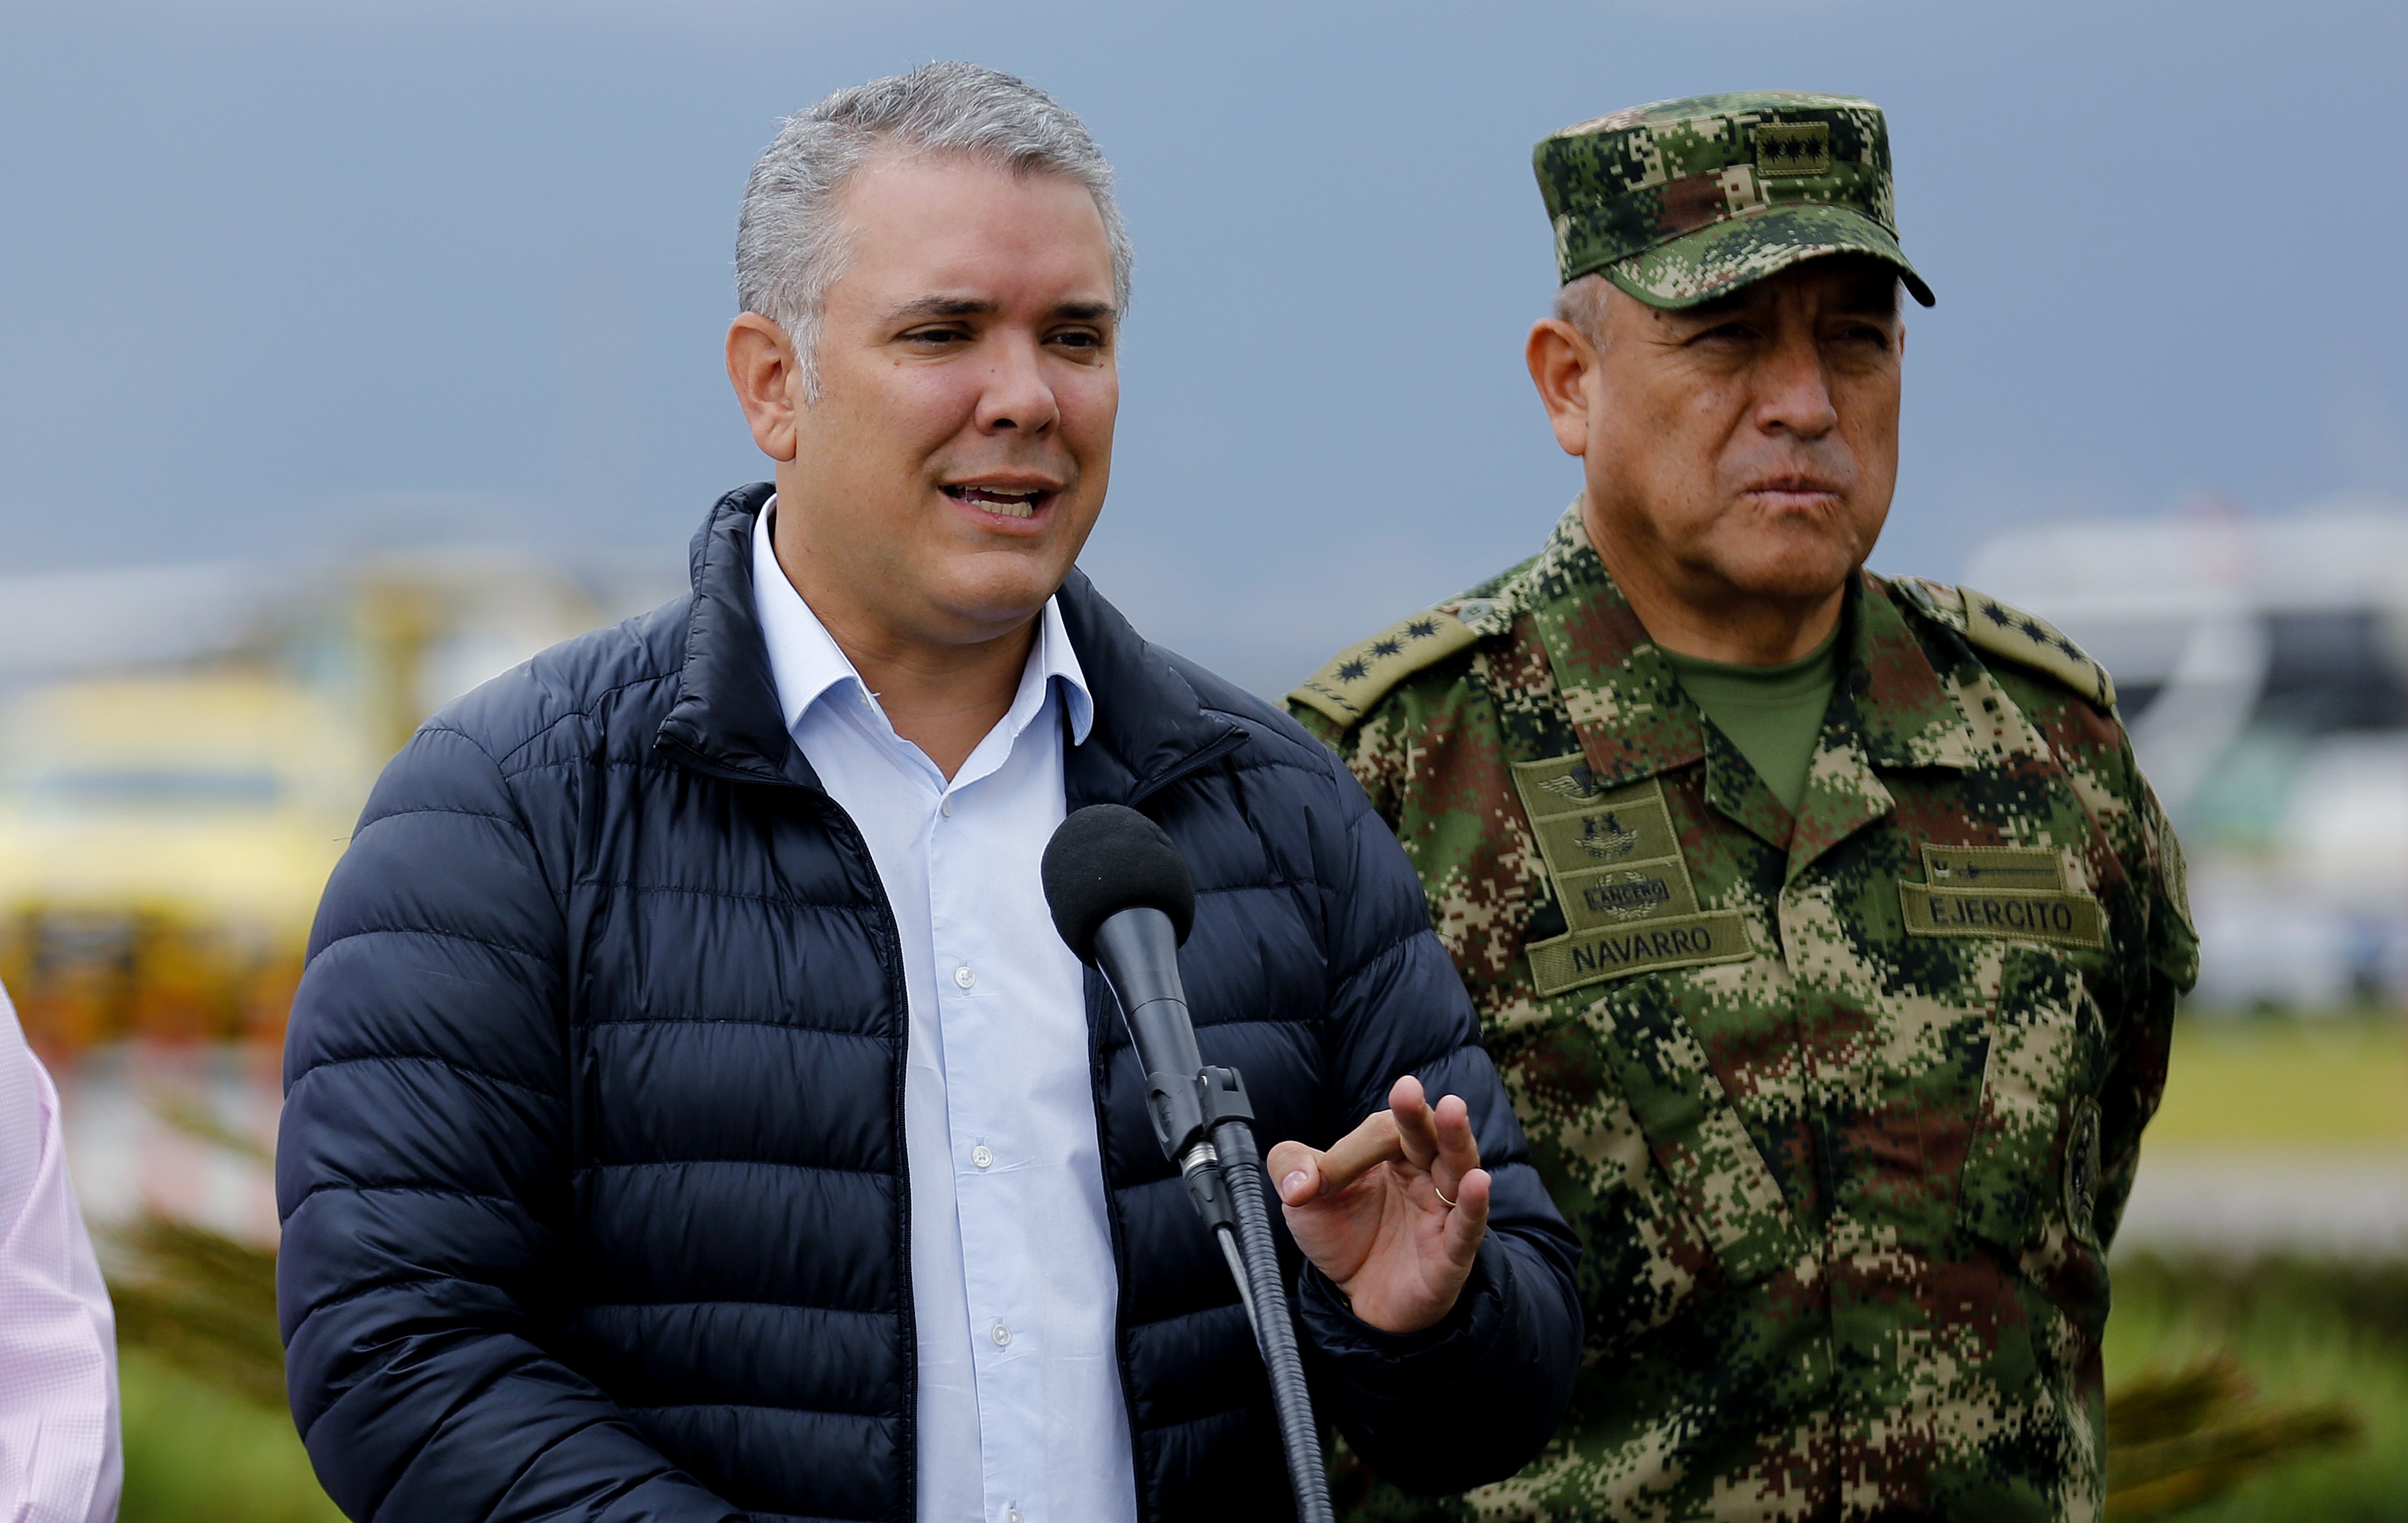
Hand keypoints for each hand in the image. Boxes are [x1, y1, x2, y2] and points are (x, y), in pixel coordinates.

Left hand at [1264, 1074, 1488, 1334]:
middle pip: (1428, 1136)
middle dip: (1418, 1113)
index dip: (1350, 1152)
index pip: (1382, 1133)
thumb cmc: (1343, 1236)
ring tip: (1452, 1111)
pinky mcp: (1452, 1254)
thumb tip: (1298, 1182)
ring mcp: (1442, 1212)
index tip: (1317, 1179)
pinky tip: (1478, 1183)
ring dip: (1455, 1140)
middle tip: (1407, 1087)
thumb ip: (1293, 1172)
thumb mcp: (1304, 1200)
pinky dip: (1475, 1204)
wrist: (1359, 1299)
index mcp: (1392, 1152)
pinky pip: (1468, 1226)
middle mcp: (1424, 1174)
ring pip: (1457, 1168)